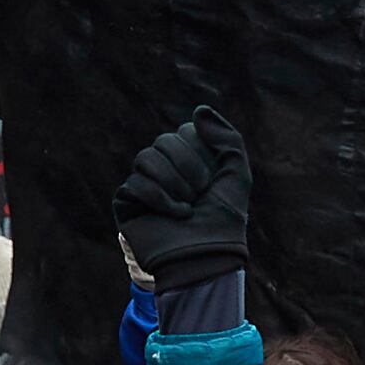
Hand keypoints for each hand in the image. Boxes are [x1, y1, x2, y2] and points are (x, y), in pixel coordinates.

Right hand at [112, 111, 252, 291]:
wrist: (209, 254)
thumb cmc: (226, 218)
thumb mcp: (237, 172)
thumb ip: (226, 136)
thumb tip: (198, 110)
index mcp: (189, 159)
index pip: (184, 131)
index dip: (200, 152)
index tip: (213, 178)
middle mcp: (164, 168)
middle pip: (164, 141)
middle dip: (188, 166)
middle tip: (201, 193)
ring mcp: (144, 185)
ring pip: (145, 157)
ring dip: (173, 182)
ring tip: (188, 206)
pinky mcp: (127, 203)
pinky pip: (134, 183)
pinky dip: (160, 198)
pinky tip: (177, 215)